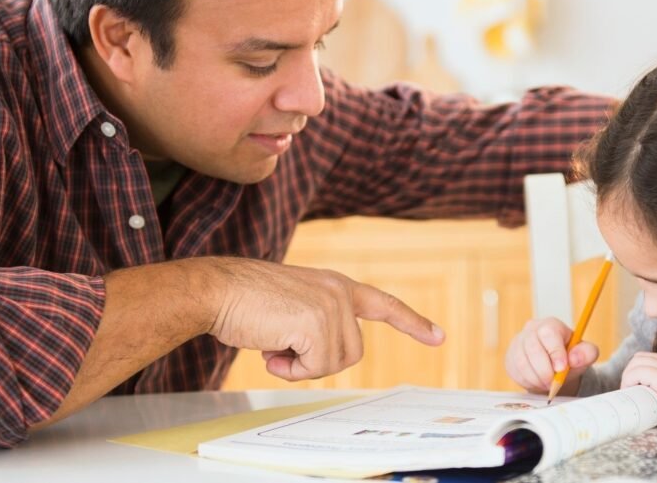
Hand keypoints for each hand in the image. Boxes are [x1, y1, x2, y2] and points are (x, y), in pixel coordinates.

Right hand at [205, 258, 443, 380]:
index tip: (438, 336)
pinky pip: (315, 367)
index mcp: (335, 286)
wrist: (218, 290)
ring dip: (302, 364)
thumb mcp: (293, 307)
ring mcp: (332, 306)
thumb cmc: (245, 302)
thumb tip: (322, 355)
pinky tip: (270, 348)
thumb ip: (317, 323)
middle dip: (317, 361)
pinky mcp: (318, 322)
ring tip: (275, 343)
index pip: (383, 304)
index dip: (411, 322)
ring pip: (335, 362)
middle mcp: (340, 292)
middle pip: (351, 352)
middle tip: (283, 346)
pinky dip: (291, 369)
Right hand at [505, 317, 598, 395]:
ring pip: (522, 362)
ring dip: (536, 378)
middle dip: (545, 370)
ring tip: (547, 383)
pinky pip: (515, 371)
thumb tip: (574, 358)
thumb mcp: (585, 354)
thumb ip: (587, 353)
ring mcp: (518, 342)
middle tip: (554, 382)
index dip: (555, 352)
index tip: (562, 369)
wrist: (555, 366)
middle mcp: (532, 329)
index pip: (548, 333)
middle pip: (533, 348)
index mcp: (551, 325)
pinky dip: (528, 381)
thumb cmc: (570, 357)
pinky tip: (537, 381)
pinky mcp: (510, 356)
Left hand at [620, 352, 656, 425]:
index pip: (655, 360)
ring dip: (628, 377)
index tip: (639, 390)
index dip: (642, 372)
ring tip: (630, 394)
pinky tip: (631, 394)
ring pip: (637, 361)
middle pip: (642, 357)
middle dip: (631, 372)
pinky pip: (637, 372)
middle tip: (631, 392)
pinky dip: (629, 381)